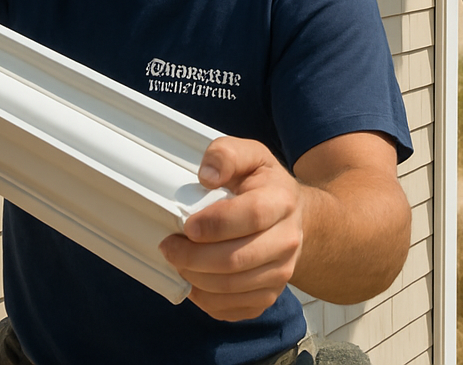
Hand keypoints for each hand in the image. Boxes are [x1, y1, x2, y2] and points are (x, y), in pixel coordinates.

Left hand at [159, 137, 302, 320]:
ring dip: (195, 278)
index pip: (251, 216)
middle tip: (168, 247)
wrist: (294, 218)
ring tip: (178, 261)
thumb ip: (226, 154)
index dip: (215, 224)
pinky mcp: (269, 296)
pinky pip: (232, 309)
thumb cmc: (263, 184)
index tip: (187, 225)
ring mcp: (281, 273)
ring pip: (232, 288)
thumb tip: (207, 176)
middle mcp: (288, 240)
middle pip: (236, 260)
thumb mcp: (250, 155)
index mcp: (283, 200)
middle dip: (193, 257)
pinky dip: (205, 299)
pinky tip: (194, 278)